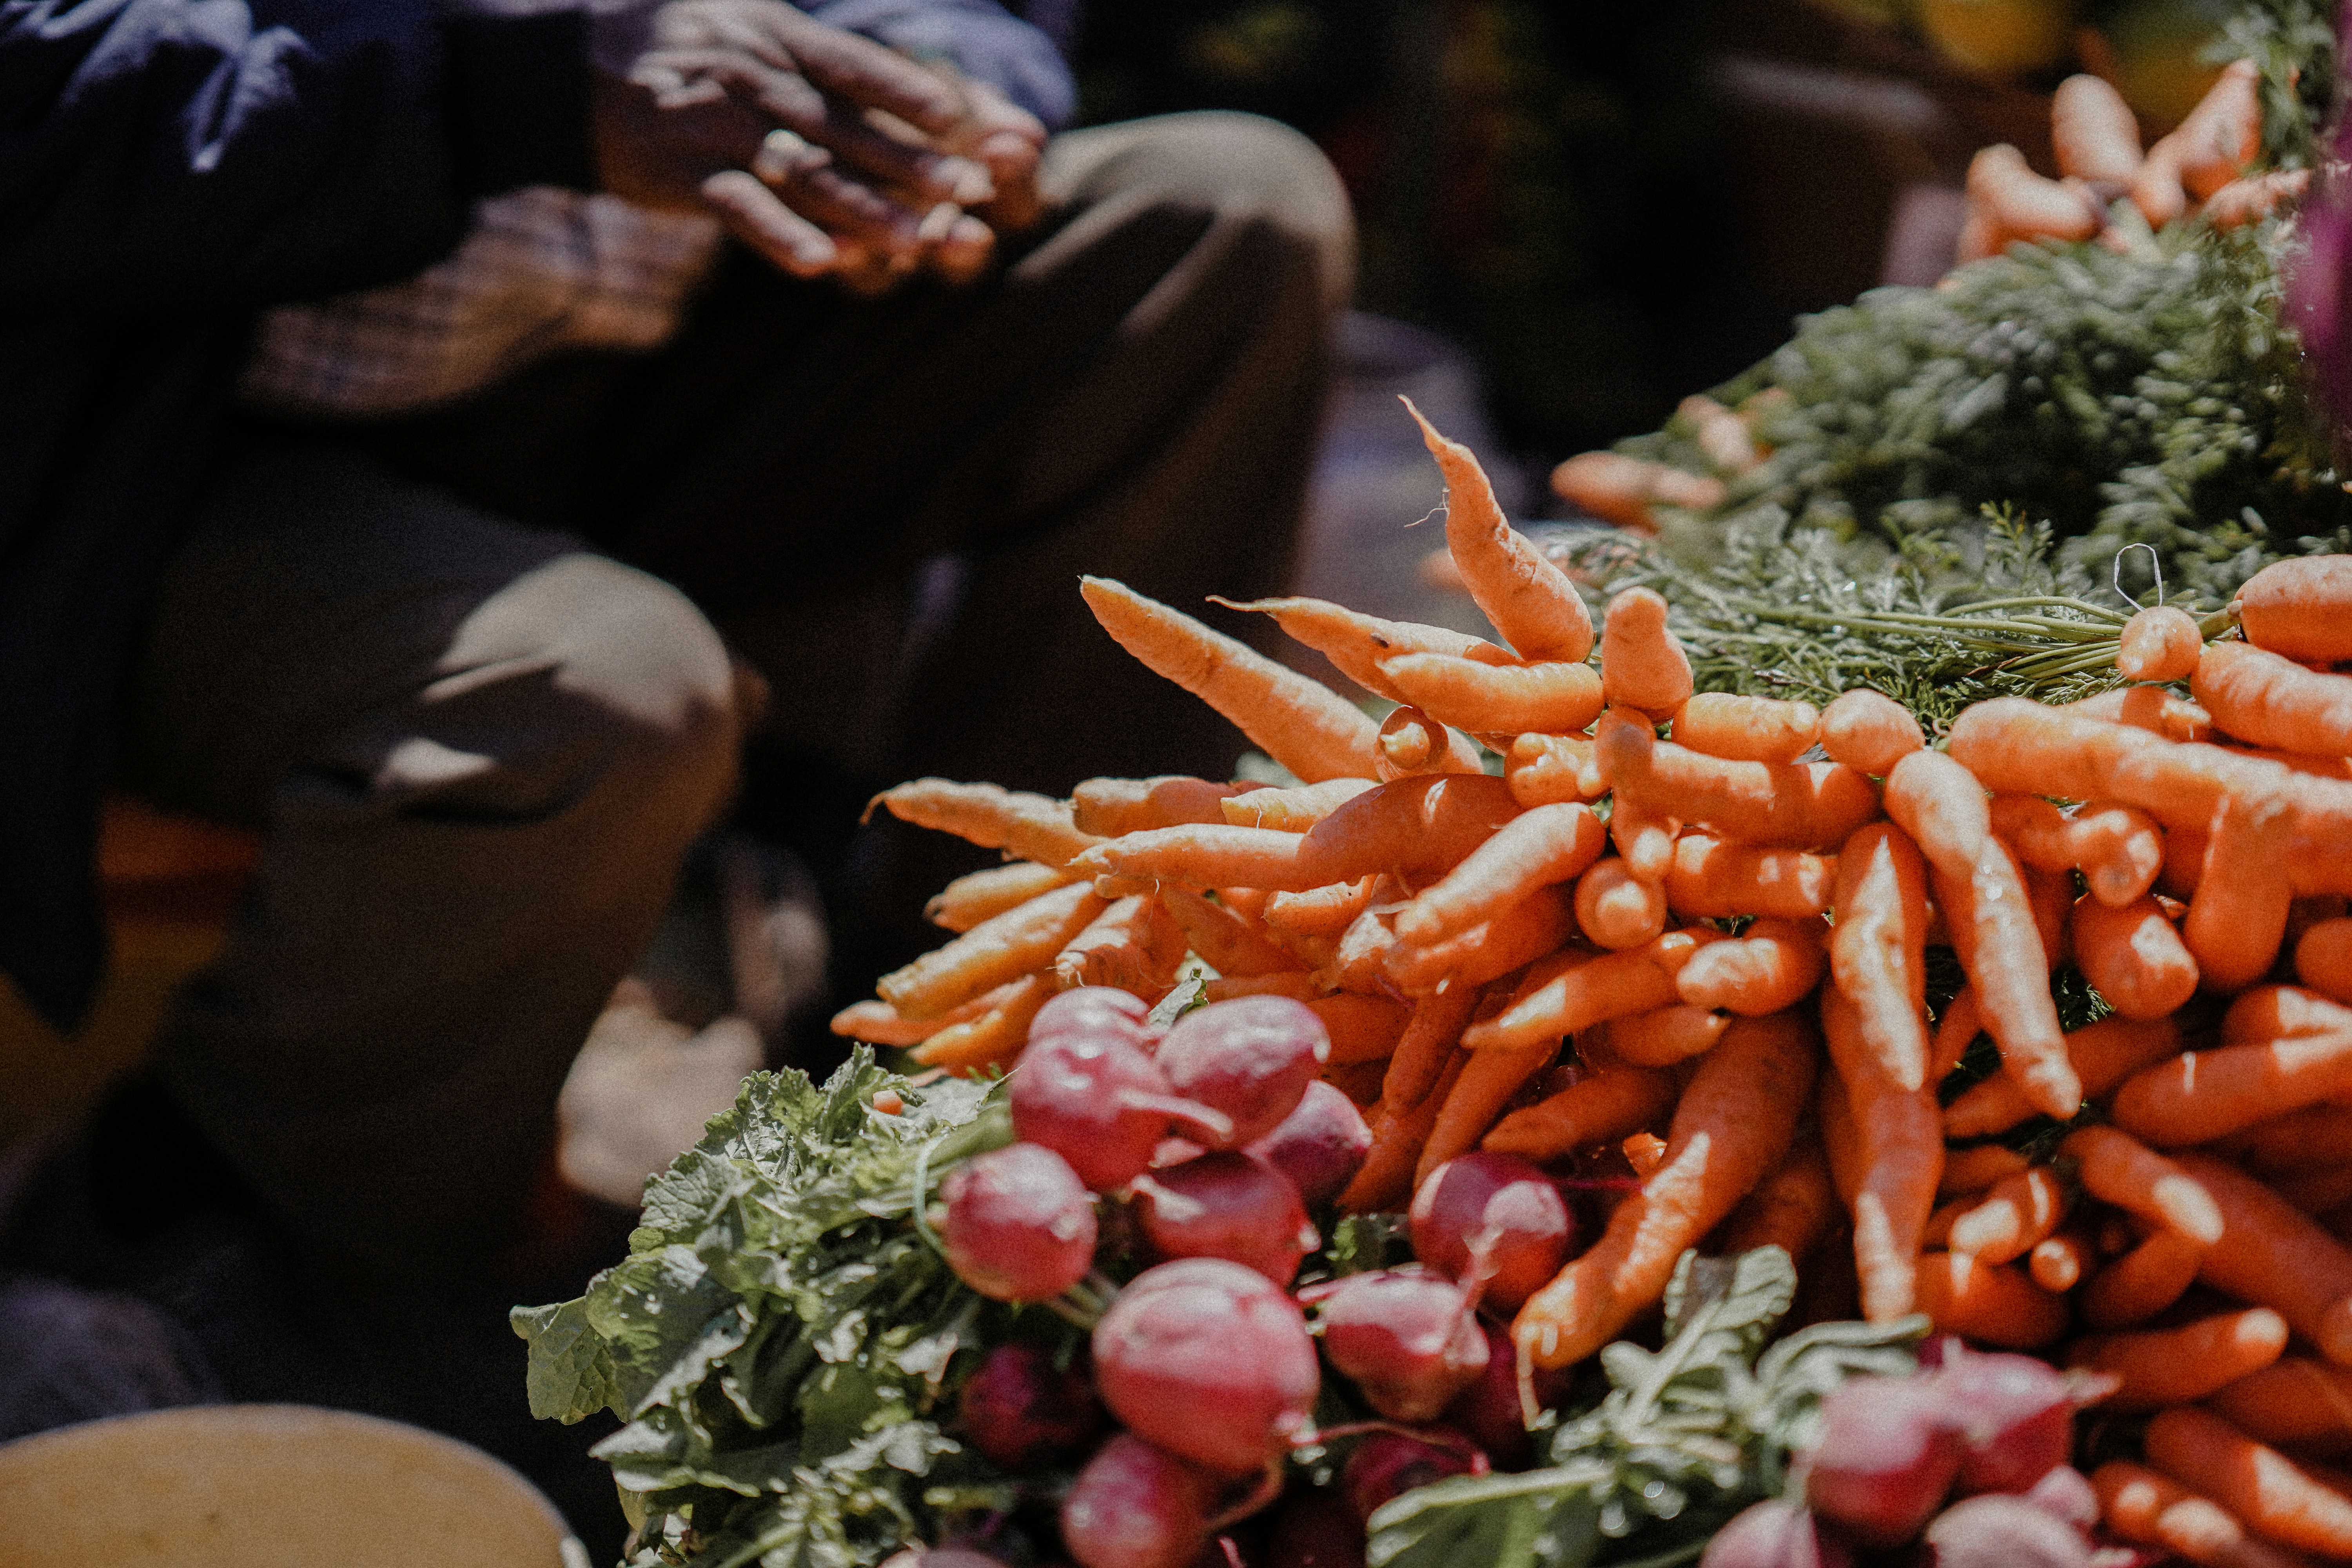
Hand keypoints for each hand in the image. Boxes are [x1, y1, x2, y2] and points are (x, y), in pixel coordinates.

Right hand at [590, 0, 1036, 286]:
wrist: (566, 68)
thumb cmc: (675, 45)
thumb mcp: (739, 14)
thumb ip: (808, 43)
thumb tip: (876, 65)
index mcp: (773, 35)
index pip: (853, 64)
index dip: (907, 91)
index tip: (959, 118)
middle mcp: (753, 79)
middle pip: (845, 127)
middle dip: (910, 162)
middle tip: (969, 192)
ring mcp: (718, 129)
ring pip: (805, 174)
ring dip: (866, 211)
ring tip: (920, 242)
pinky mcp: (685, 177)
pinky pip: (742, 210)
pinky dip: (780, 237)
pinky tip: (823, 265)